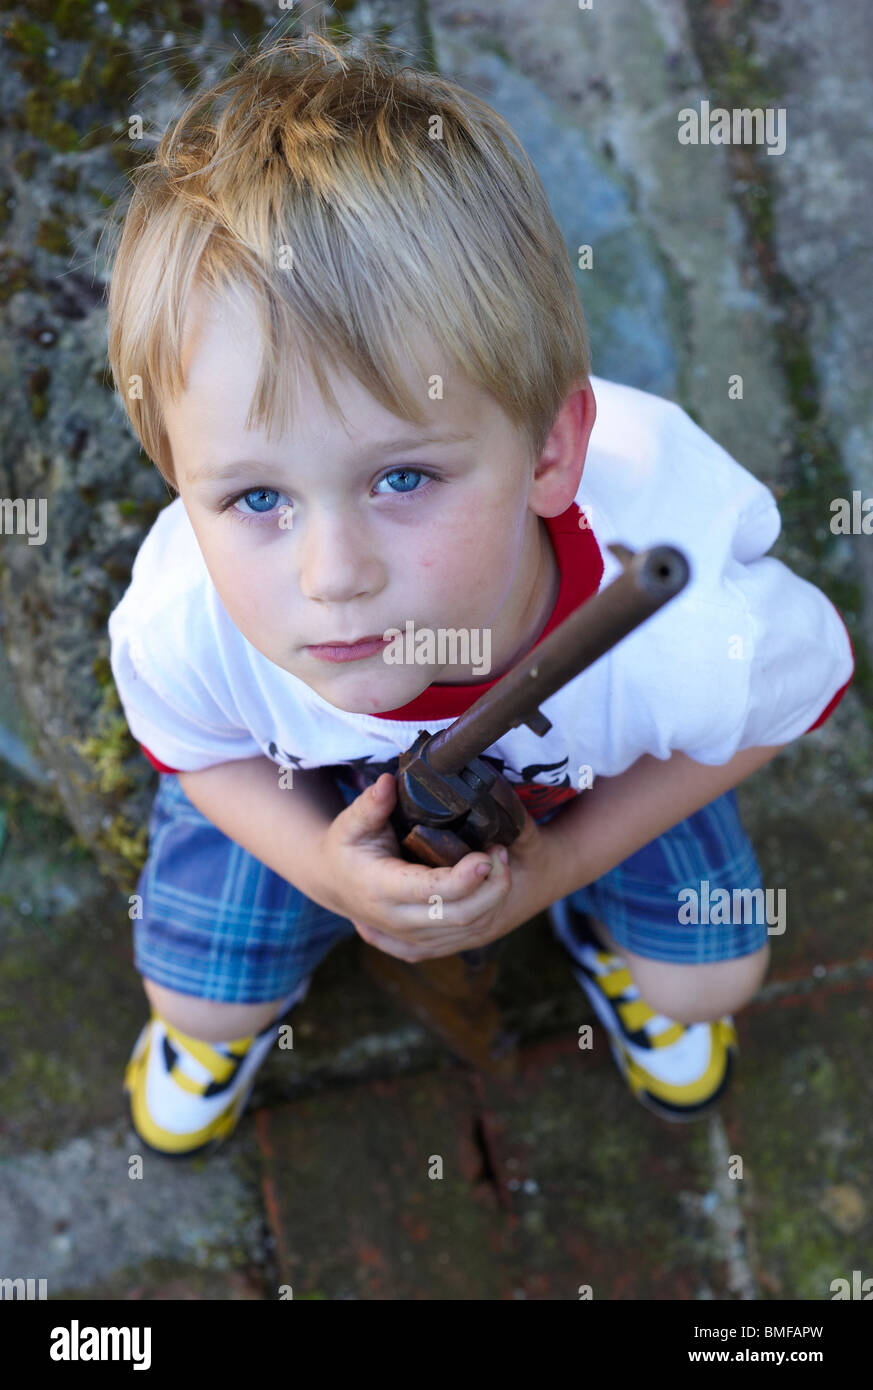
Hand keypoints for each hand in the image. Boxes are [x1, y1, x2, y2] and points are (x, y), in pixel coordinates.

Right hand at [317, 773, 520, 961]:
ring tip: (500, 860)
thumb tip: (388, 782)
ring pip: (469, 929)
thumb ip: (370, 804)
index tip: (485, 854)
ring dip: (495, 897)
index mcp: (379, 889)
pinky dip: (489, 911)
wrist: (335, 883)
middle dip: (491, 886)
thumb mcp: (351, 823)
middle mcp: (397, 920)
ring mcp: (412, 936)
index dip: (464, 877)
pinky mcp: (424, 943)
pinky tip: (493, 883)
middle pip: (459, 915)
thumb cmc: (347, 847)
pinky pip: (468, 936)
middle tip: (500, 851)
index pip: (429, 891)